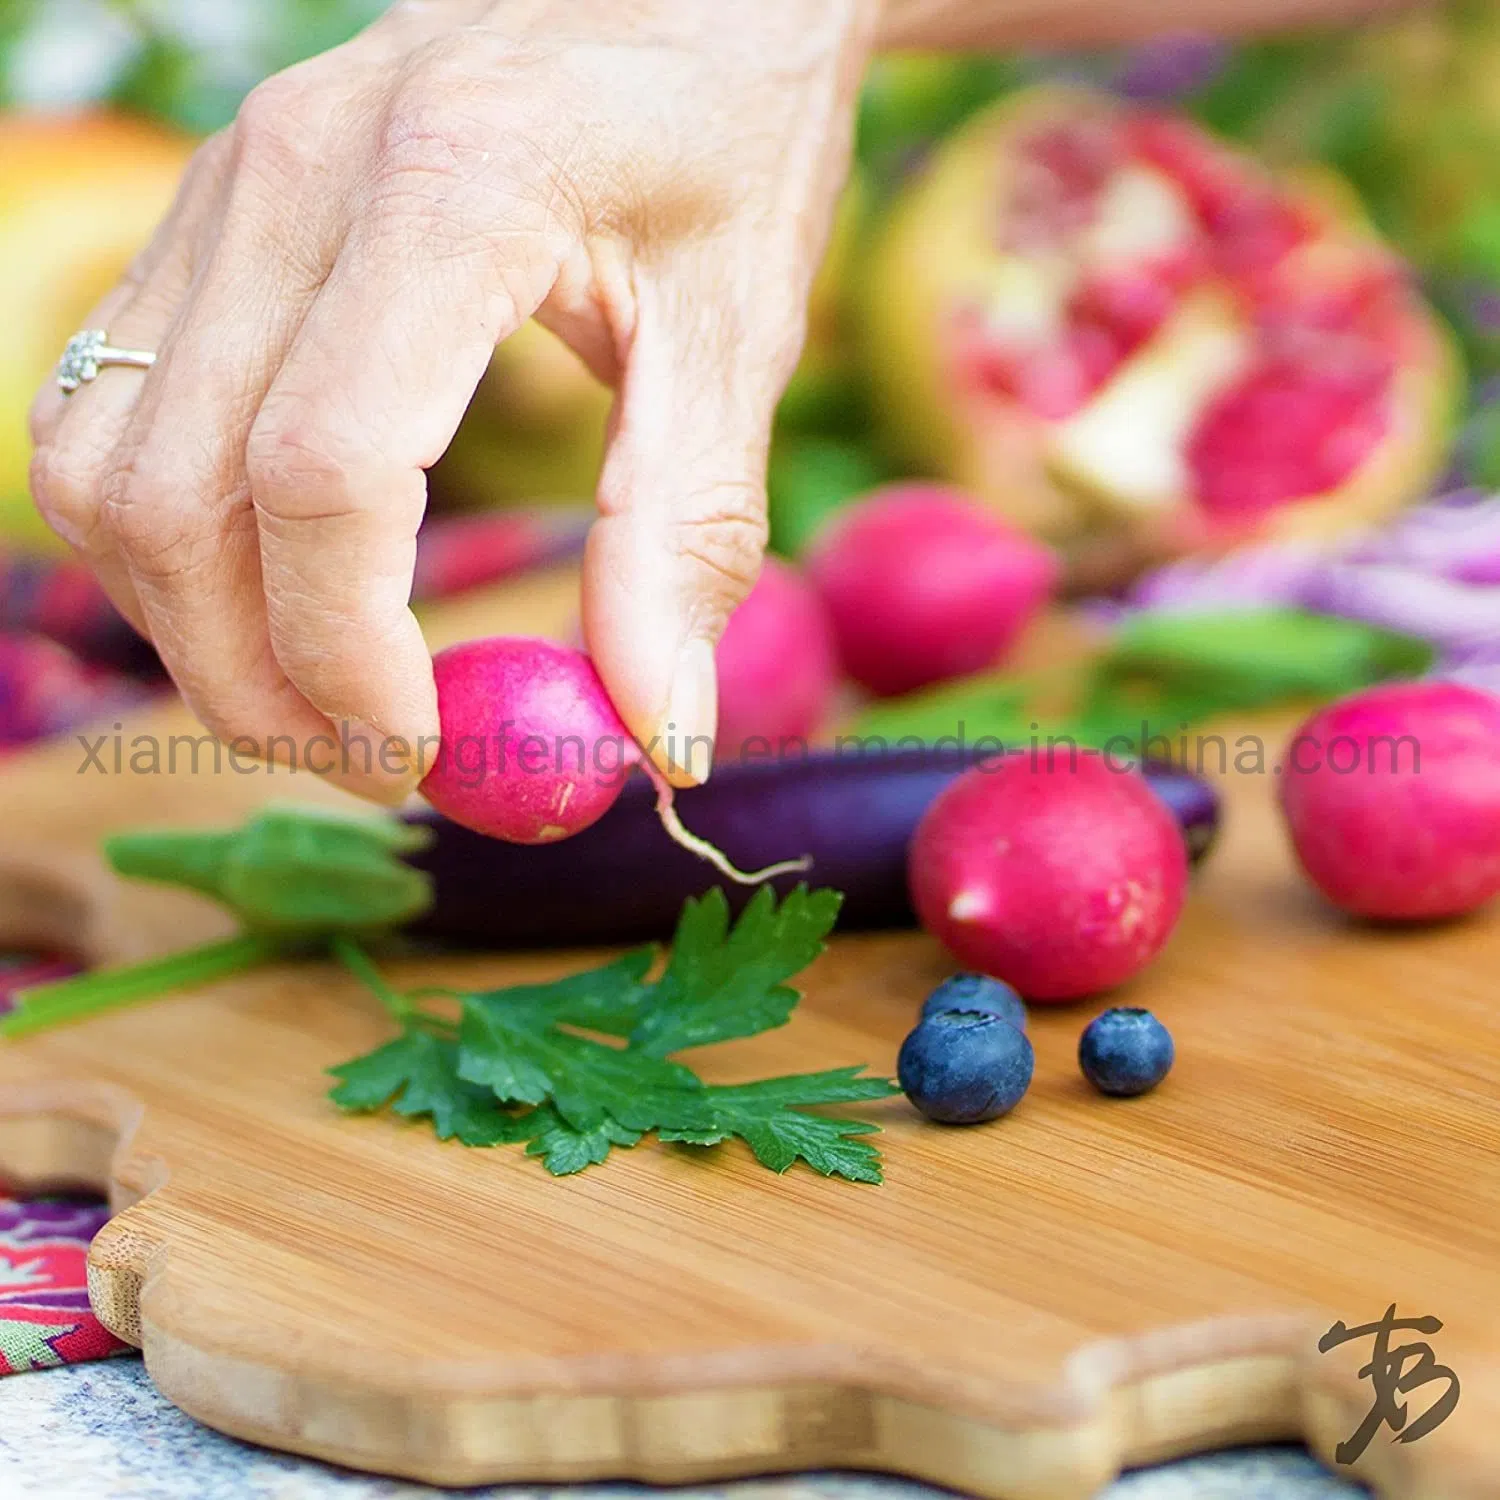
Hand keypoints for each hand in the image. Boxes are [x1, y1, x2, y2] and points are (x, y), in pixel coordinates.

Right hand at [29, 0, 876, 797]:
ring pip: (102, 467)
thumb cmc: (725, 140)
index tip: (429, 750)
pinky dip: (168, 540)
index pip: (324, 472)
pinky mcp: (205, 218)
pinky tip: (274, 584)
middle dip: (256, 681)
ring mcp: (221, 188)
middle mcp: (288, 174)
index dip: (349, 656)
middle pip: (175, 498)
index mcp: (448, 191)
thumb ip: (690, 538)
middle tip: (379, 761)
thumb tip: (656, 740)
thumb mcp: (739, 336)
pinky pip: (111, 410)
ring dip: (189, 626)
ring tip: (322, 697)